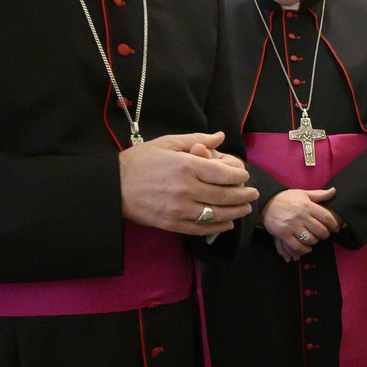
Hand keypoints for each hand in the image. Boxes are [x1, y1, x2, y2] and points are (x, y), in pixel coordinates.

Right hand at [118, 132, 257, 234]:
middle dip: (243, 195)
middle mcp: (187, 189)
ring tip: (245, 208)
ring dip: (236, 212)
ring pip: (218, 214)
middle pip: (226, 195)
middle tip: (252, 193)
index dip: (239, 176)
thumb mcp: (166, 143)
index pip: (224, 174)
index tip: (244, 175)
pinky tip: (227, 222)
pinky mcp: (173, 224)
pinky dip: (218, 226)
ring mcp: (181, 209)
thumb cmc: (139, 161)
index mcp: (187, 166)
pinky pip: (202, 228)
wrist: (113, 186)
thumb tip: (220, 137)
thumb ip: (196, 140)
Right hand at [263, 187, 340, 260]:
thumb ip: (319, 194)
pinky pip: (297, 246)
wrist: (266, 202)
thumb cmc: (286, 198)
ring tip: (314, 239)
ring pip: (310, 239)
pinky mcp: (283, 234)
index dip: (333, 224)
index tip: (335, 228)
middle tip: (324, 235)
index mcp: (307, 205)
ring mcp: (291, 225)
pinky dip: (304, 249)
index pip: (326, 217)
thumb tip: (334, 191)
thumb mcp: (302, 194)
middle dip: (325, 235)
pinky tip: (307, 248)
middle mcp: (301, 216)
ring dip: (314, 242)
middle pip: (320, 230)